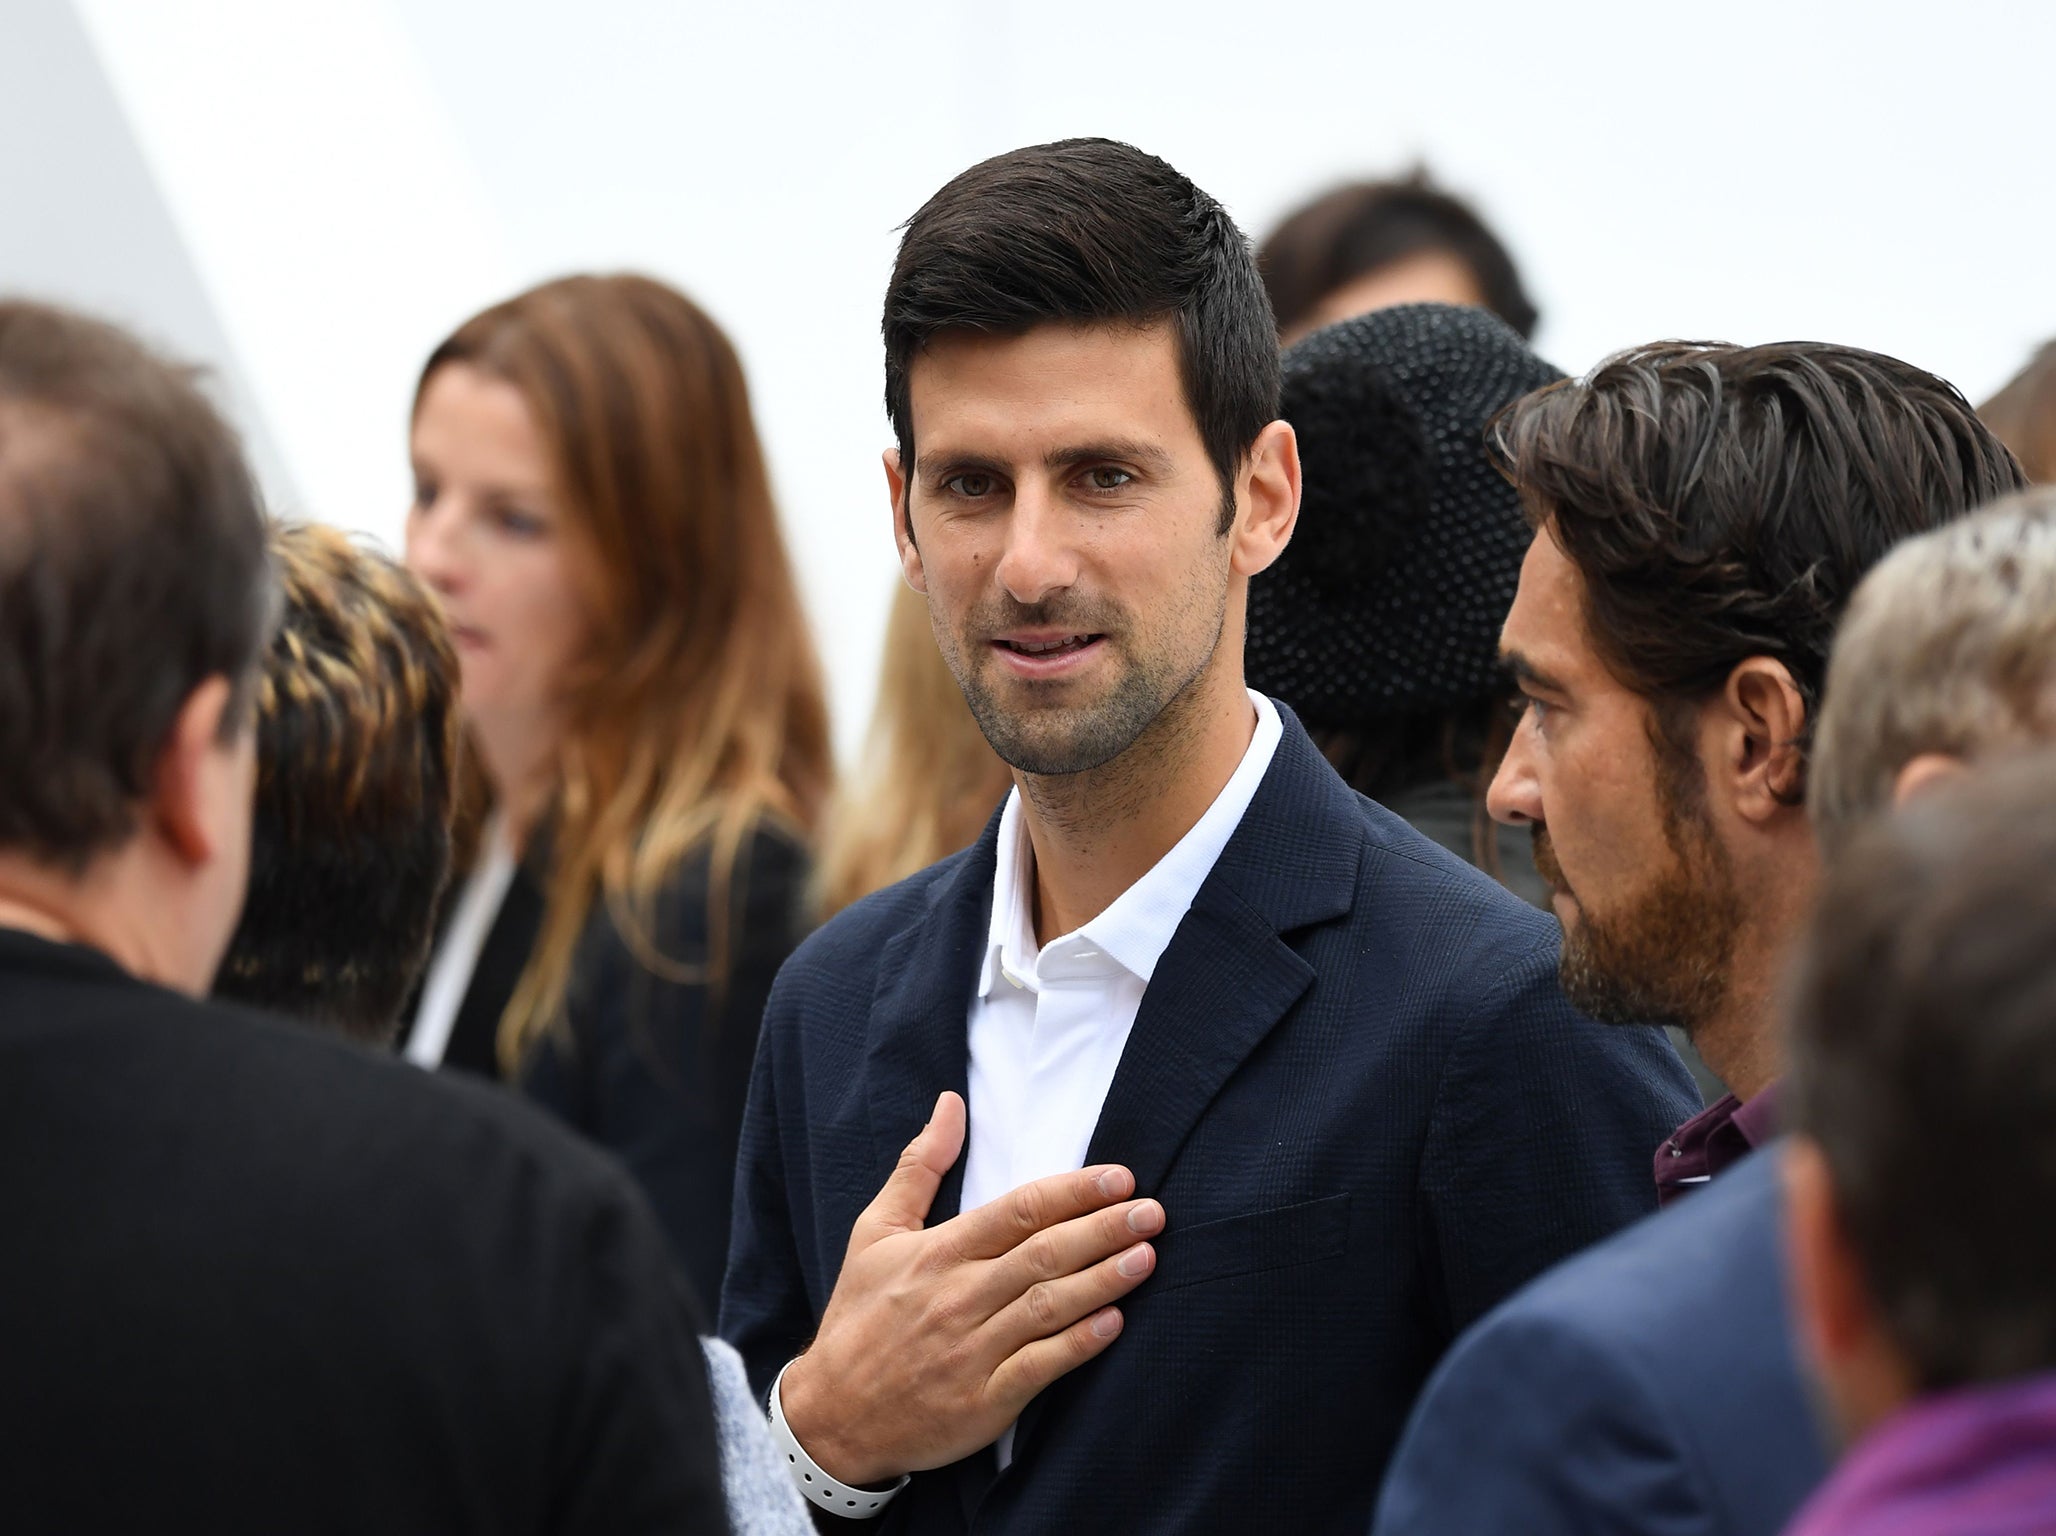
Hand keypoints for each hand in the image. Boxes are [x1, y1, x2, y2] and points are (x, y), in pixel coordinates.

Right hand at [779, 1090, 1162, 1485]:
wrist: (832, 1417)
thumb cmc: (859, 1317)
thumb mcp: (875, 1232)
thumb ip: (919, 1166)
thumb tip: (951, 1104)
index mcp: (939, 1253)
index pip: (1017, 1212)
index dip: (1072, 1193)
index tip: (1119, 1178)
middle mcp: (959, 1297)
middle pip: (1043, 1254)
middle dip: (1103, 1228)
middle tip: (1152, 1211)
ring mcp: (972, 1351)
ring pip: (1048, 1306)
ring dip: (1103, 1280)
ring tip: (1147, 1256)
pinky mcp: (984, 1401)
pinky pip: (1039, 1368)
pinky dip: (1078, 1344)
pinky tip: (1114, 1323)